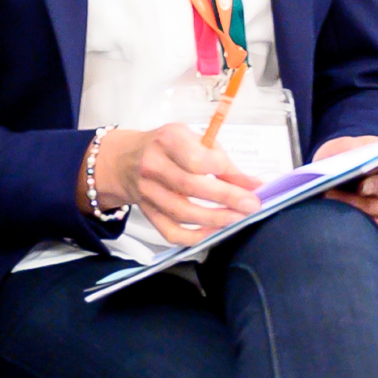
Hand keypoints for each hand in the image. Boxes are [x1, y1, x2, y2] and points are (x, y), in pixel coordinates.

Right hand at [96, 123, 258, 244]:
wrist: (125, 159)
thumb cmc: (167, 147)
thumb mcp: (193, 140)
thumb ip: (221, 161)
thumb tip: (252, 185)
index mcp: (168, 140)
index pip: (197, 159)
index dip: (225, 170)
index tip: (248, 181)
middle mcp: (153, 165)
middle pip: (190, 186)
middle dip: (225, 198)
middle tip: (251, 205)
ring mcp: (147, 191)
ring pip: (181, 212)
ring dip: (214, 219)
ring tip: (237, 218)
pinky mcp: (147, 212)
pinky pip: (170, 232)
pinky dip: (194, 237)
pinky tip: (213, 232)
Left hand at [314, 135, 377, 230]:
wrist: (320, 183)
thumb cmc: (336, 161)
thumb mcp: (340, 148)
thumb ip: (352, 148)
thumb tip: (363, 158)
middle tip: (362, 185)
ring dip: (361, 204)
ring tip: (334, 196)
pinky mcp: (377, 224)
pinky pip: (374, 225)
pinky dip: (354, 217)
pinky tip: (337, 211)